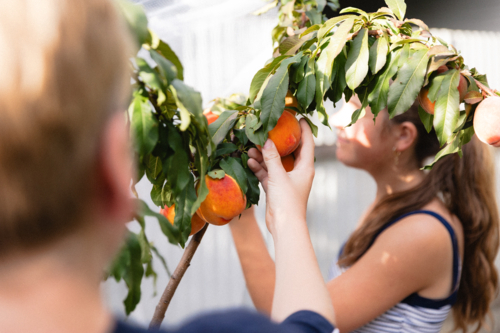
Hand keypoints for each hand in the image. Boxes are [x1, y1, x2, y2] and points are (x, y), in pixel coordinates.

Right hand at [247, 119, 314, 234]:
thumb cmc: (287, 201)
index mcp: (306, 167)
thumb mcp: (278, 176)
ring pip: (275, 162)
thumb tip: (266, 141)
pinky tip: (249, 162)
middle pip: (289, 151)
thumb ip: (271, 158)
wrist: (284, 226)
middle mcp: (298, 172)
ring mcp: (287, 180)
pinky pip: (268, 173)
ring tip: (251, 147)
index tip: (298, 117)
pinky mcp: (276, 188)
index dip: (304, 129)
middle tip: (269, 128)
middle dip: (278, 141)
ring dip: (264, 156)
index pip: (307, 143)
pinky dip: (260, 168)